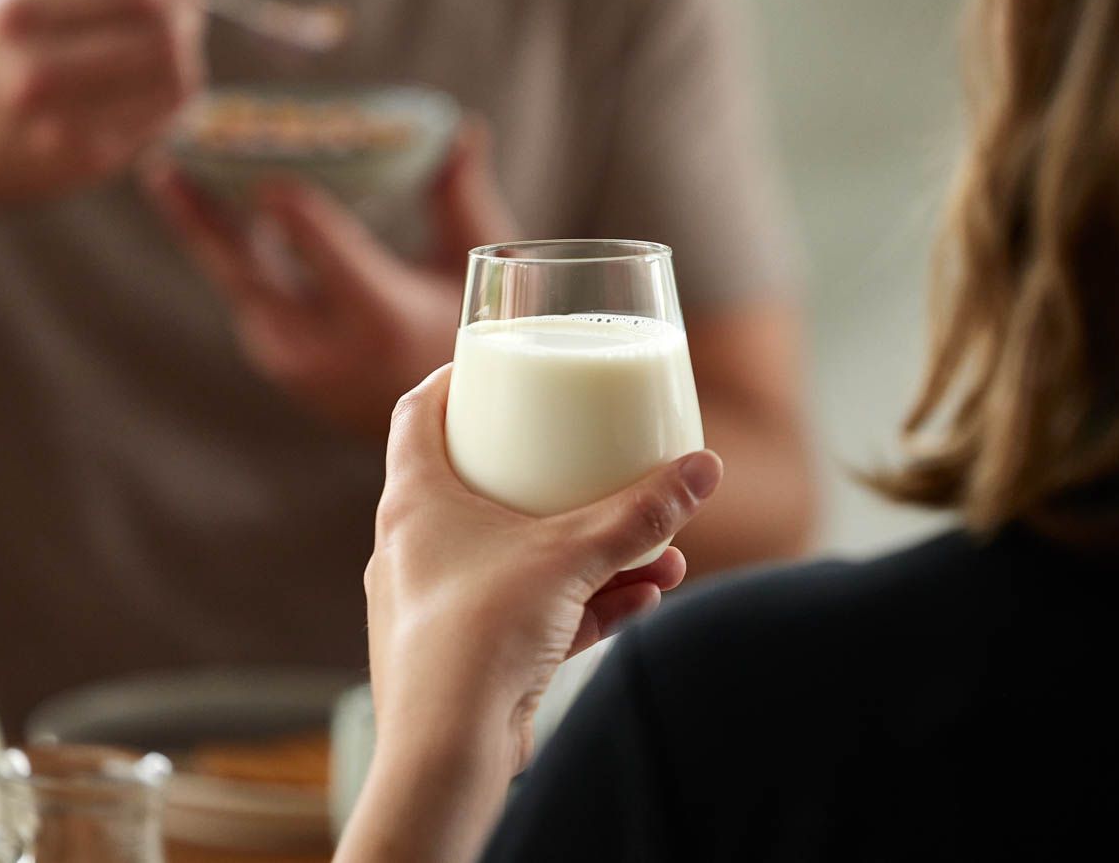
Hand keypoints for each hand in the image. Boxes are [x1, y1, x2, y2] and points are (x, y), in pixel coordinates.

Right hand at [0, 0, 207, 220]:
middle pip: (165, 33)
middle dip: (187, 16)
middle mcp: (38, 69)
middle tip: (185, 10)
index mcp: (18, 10)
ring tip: (172, 46)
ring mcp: (65, 123)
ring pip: (176, 81)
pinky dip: (171, 98)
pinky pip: (161, 121)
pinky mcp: (88, 162)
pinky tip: (156, 86)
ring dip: (185, 57)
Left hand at [144, 120, 516, 436]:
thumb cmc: (464, 335)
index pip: (318, 249)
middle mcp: (325, 347)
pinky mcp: (278, 364)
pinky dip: (232, 252)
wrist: (443, 426)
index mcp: (379, 318)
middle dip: (200, 215)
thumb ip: (460, 198)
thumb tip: (463, 128)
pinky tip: (216, 208)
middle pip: (247, 271)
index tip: (258, 163)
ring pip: (238, 283)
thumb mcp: (471, 269)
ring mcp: (294, 363)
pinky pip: (246, 297)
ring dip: (207, 227)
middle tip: (163, 162)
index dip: (286, 204)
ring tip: (173, 173)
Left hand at [363, 365, 721, 781]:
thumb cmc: (480, 636)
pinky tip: (642, 598)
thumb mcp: (571, 556)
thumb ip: (639, 513)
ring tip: (656, 552)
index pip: (416, 412)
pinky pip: (531, 609)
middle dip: (554, 477)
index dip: (453, 381)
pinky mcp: (470, 652)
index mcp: (415, 500)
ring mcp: (441, 602)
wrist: (448, 751)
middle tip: (593, 458)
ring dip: (589, 551)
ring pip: (520, 555)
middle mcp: (417, 546)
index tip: (494, 367)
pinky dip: (583, 600)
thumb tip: (703, 469)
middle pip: (479, 484)